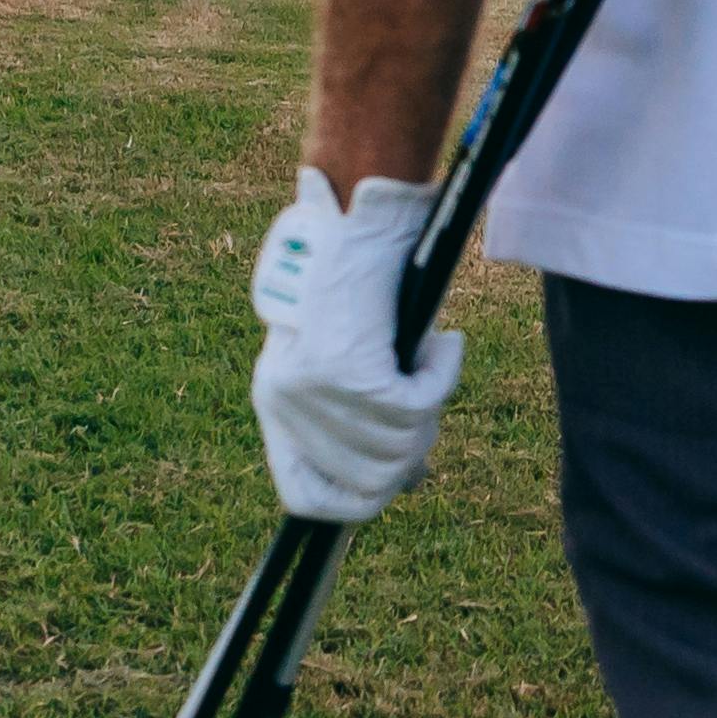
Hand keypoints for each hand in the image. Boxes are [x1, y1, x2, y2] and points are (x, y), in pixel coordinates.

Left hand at [250, 168, 463, 521]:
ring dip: (430, 407)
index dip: (352, 504)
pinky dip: (442, 376)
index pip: (304, 497)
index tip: (389, 484)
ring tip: (431, 360)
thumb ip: (358, 414)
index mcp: (274, 399)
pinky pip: (419, 406)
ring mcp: (316, 393)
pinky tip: (442, 345)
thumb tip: (408, 482)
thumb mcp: (346, 351)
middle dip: (413, 450)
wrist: (356, 213)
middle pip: (371, 481)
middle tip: (425, 401)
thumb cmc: (356, 272)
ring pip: (401, 446)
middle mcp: (286, 403)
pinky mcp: (353, 374)